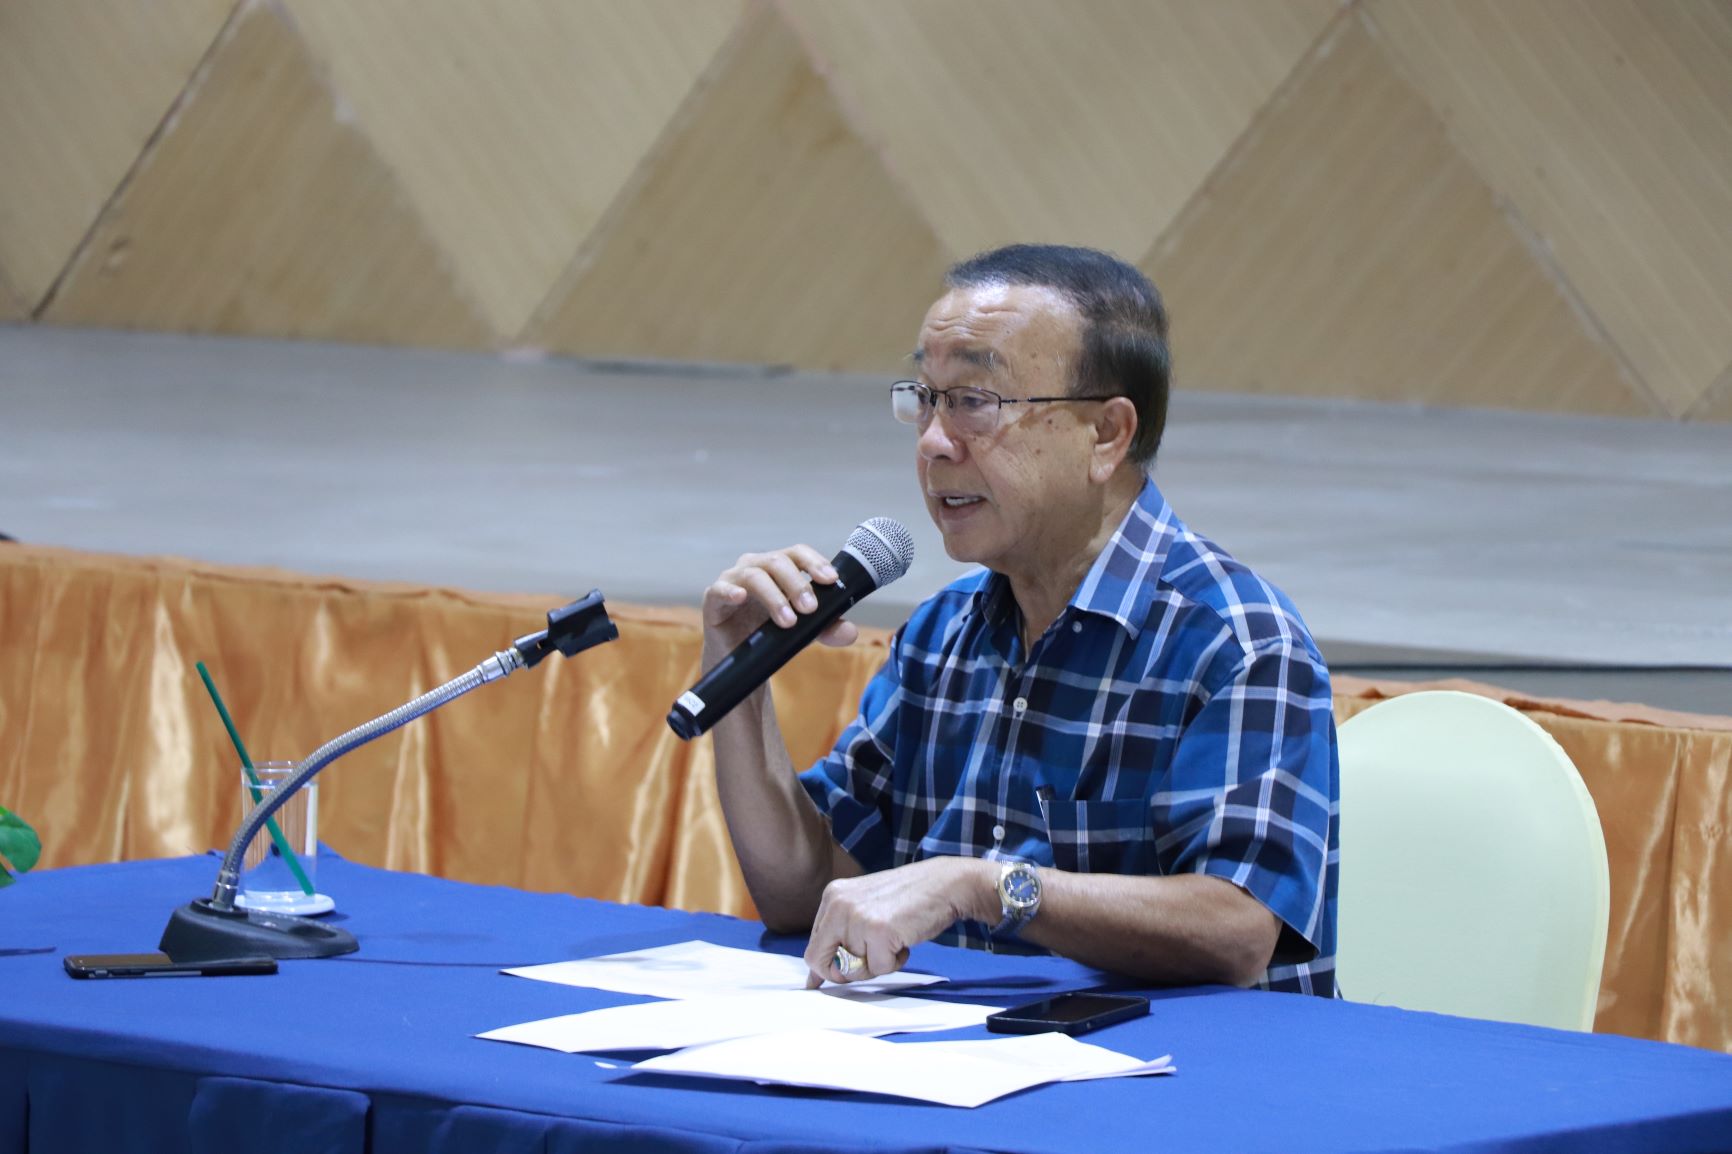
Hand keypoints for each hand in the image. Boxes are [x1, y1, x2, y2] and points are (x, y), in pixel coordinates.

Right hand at [702, 545, 859, 655]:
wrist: (740, 658)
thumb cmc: (771, 634)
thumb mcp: (804, 631)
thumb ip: (827, 628)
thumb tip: (851, 632)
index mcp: (778, 567)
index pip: (797, 554)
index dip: (814, 562)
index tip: (832, 579)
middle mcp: (755, 566)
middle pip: (778, 562)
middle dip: (797, 584)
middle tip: (811, 609)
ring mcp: (732, 580)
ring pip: (754, 575)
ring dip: (774, 597)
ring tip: (788, 621)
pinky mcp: (713, 599)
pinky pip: (720, 590)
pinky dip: (731, 591)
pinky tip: (741, 598)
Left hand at [803, 857, 991, 986]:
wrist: (944, 883)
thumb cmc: (908, 898)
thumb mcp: (865, 908)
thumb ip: (840, 936)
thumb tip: (814, 978)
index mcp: (833, 896)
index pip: (812, 945)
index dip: (826, 966)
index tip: (835, 976)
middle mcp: (839, 904)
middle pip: (819, 961)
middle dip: (844, 972)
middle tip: (871, 959)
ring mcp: (858, 917)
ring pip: (852, 970)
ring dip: (876, 965)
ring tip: (892, 941)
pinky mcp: (879, 931)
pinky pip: (878, 969)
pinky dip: (894, 963)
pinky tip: (903, 941)